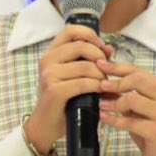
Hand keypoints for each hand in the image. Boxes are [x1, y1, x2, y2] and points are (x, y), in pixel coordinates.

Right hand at [25, 24, 113, 154]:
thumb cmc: (62, 100)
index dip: (90, 35)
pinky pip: (83, 83)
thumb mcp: (74, 76)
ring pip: (86, 66)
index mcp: (51, 53)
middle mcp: (47, 60)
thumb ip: (89, 60)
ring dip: (101, 75)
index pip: (71, 30)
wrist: (45, 125)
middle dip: (100, 58)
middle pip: (82, 46)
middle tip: (106, 71)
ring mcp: (49, 75)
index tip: (101, 48)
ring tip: (104, 85)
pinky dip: (96, 87)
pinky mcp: (54, 90)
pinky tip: (100, 92)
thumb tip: (109, 48)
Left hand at [97, 59, 155, 155]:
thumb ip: (125, 94)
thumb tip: (101, 81)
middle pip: (137, 79)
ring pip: (132, 100)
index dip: (116, 66)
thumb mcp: (138, 108)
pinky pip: (130, 122)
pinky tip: (104, 118)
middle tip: (99, 86)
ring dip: (112, 102)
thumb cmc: (150, 129)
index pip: (137, 70)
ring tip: (100, 105)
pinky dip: (114, 120)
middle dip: (115, 82)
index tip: (98, 64)